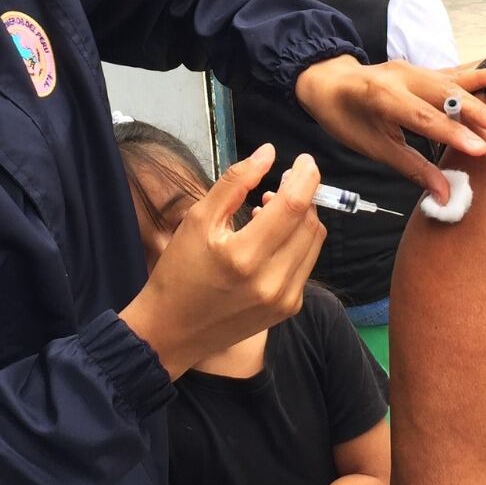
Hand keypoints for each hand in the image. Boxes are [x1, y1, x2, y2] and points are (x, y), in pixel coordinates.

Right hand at [121, 147, 323, 379]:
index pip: (294, 205)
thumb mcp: (197, 219)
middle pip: (309, 222)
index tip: (303, 160)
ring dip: (301, 218)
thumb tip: (268, 153)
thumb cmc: (178, 272)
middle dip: (302, 195)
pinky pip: (306, 263)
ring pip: (314, 242)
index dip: (305, 176)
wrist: (171, 332)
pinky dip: (296, 242)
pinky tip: (270, 238)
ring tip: (271, 209)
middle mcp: (271, 280)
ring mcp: (284, 298)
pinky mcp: (288, 309)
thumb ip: (235, 182)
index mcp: (244, 256)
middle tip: (279, 184)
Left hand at [294, 57, 485, 202]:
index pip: (424, 117)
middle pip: (448, 99)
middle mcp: (403, 76)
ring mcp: (415, 69)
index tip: (482, 152)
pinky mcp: (423, 69)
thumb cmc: (344, 117)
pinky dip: (479, 75)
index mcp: (382, 95)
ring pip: (456, 87)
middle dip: (480, 121)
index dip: (454, 135)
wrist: (328, 81)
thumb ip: (412, 168)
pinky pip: (454, 73)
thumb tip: (445, 196)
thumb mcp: (371, 147)